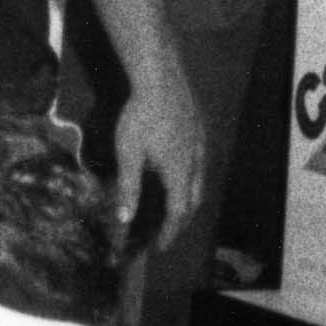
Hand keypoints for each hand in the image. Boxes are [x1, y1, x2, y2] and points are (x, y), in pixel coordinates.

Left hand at [112, 55, 208, 248]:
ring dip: (188, 201)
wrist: (161, 77)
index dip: (169, 233)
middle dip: (180, 221)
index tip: (159, 248)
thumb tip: (124, 219)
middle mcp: (195, 163)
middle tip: (166, 232)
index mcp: (178, 173)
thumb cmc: (140, 115)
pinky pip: (200, 165)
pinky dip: (191, 180)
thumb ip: (128, 187)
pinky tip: (180, 173)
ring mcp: (200, 146)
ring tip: (175, 209)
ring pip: (200, 183)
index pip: (177, 213)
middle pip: (193, 201)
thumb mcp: (128, 154)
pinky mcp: (199, 131)